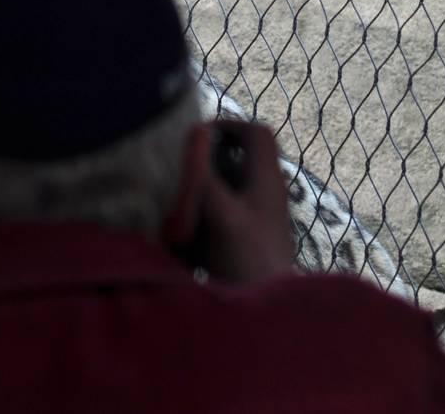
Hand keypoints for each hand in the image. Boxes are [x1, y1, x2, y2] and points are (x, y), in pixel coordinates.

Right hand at [186, 121, 295, 285]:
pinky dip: (201, 217)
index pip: (256, 133)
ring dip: (201, 189)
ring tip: (177, 201)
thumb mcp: (222, 216)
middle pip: (238, 159)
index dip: (228, 126)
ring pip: (227, 187)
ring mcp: (256, 219)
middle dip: (206, 160)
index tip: (196, 136)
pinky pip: (221, 215)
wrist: (267, 318)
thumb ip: (205, 177)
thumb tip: (191, 137)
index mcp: (267, 181)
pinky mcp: (245, 241)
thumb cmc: (249, 263)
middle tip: (180, 167)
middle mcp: (265, 195)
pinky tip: (183, 235)